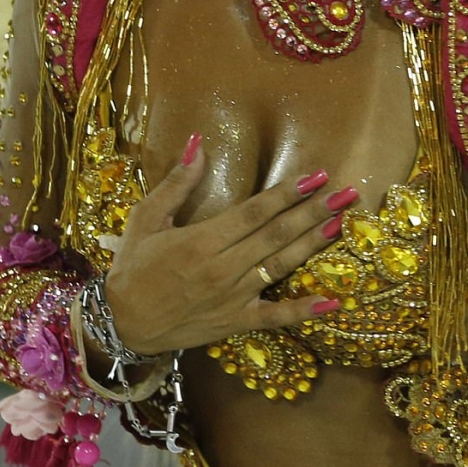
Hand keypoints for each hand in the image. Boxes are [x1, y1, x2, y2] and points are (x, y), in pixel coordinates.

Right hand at [104, 138, 351, 354]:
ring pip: (280, 267)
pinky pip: (274, 317)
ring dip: (313, 245)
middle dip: (313, 212)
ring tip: (341, 224)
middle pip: (275, 235)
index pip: (254, 212)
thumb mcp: (146, 219)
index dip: (287, 192)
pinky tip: (331, 301)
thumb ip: (176, 183)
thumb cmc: (133, 267)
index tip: (315, 175)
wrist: (122, 323)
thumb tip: (198, 143)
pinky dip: (303, 310)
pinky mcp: (236, 322)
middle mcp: (222, 268)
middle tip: (345, 194)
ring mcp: (232, 298)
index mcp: (201, 240)